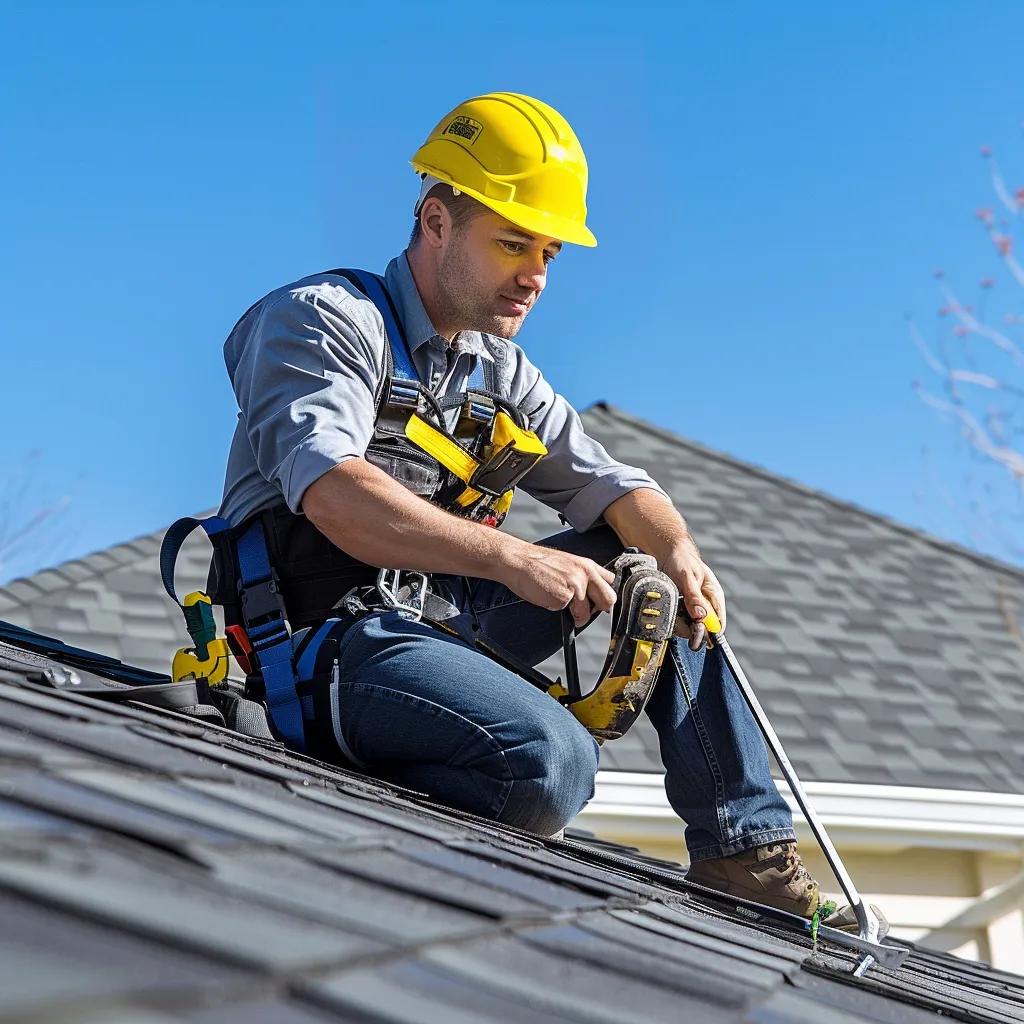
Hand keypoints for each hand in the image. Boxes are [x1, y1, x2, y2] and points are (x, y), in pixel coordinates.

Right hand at [499, 540, 616, 626]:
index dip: (604, 594)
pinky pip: (568, 614)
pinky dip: (559, 612)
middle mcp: (585, 573)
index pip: (611, 582)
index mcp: (587, 565)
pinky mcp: (563, 597)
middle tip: (584, 610)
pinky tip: (549, 600)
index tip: (598, 601)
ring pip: (588, 612)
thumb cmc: (537, 564)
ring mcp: (576, 585)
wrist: (517, 560)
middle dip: (598, 609)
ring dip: (577, 616)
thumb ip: (582, 576)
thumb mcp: (567, 564)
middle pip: (608, 599)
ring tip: (562, 605)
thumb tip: (592, 595)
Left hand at [663, 538, 726, 650]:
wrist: (667, 551)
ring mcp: (695, 605)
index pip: (718, 623)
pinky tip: (667, 609)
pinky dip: (673, 618)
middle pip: (704, 628)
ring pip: (691, 625)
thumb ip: (694, 596)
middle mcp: (706, 603)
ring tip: (670, 609)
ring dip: (679, 623)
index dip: (708, 631)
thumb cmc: (681, 560)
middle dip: (691, 628)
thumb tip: (701, 616)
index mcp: (714, 595)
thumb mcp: (687, 577)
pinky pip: (680, 619)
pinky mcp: (684, 606)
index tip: (694, 630)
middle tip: (678, 619)